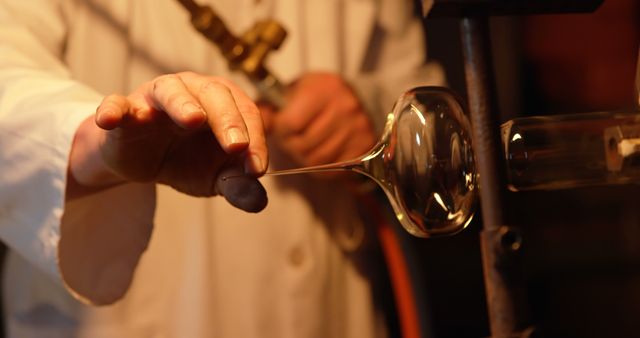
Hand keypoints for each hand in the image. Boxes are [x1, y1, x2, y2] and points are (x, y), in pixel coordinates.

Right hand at [68, 72, 267, 211]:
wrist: (143, 162)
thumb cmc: (188, 161)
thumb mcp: (215, 177)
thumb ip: (237, 186)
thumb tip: (258, 202)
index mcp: (224, 103)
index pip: (247, 113)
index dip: (256, 140)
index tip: (256, 170)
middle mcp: (193, 90)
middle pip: (215, 94)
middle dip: (229, 119)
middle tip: (237, 146)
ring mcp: (157, 98)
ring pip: (172, 90)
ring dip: (183, 103)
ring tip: (194, 119)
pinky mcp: (125, 110)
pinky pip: (117, 103)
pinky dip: (113, 109)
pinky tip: (110, 119)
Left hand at [264, 73, 375, 169]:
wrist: (360, 99)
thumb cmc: (318, 96)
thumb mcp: (294, 91)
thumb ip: (270, 107)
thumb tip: (253, 126)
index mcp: (325, 88)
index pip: (291, 124)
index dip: (282, 130)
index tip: (285, 127)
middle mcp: (345, 106)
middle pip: (303, 145)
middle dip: (293, 146)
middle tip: (295, 139)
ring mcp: (358, 128)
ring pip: (317, 160)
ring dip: (306, 158)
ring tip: (307, 145)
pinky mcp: (364, 147)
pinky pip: (333, 169)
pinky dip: (322, 166)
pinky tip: (322, 151)